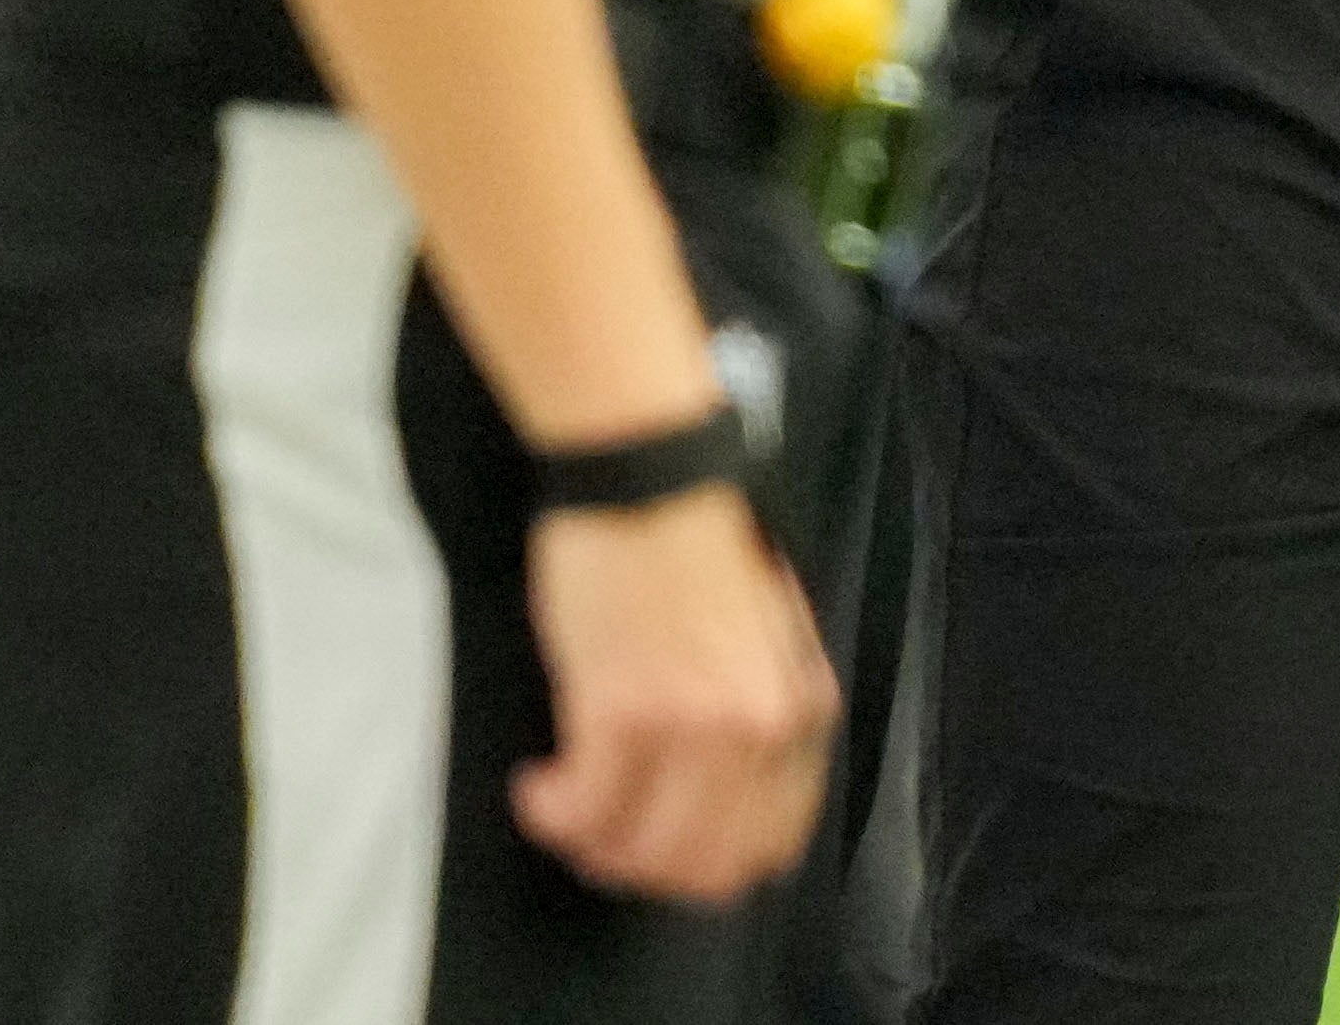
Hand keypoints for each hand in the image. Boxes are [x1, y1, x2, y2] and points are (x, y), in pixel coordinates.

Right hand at [512, 482, 839, 902]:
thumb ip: (759, 711)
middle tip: (604, 840)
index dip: (706, 862)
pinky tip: (540, 787)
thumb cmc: (696, 537)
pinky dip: (553, 811)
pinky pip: (582, 806)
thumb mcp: (765, 633)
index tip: (664, 847)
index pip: (770, 841)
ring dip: (592, 844)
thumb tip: (725, 792)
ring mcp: (692, 725)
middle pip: (705, 865)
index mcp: (799, 708)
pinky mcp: (621, 710)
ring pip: (639, 849)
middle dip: (645, 866)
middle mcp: (757, 727)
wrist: (649, 472)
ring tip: (567, 810)